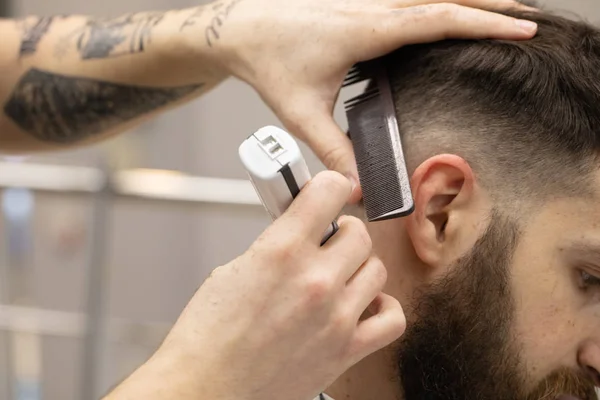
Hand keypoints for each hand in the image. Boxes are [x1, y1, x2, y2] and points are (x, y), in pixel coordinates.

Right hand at [152, 171, 404, 399]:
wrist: (206, 388)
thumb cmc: (209, 338)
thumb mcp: (232, 270)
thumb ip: (276, 245)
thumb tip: (300, 232)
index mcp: (281, 251)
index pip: (330, 190)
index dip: (329, 187)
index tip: (328, 192)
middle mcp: (314, 280)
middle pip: (358, 232)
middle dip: (340, 233)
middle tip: (325, 243)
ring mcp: (335, 317)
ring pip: (377, 268)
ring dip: (357, 267)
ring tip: (338, 276)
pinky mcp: (346, 350)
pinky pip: (393, 318)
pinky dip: (382, 307)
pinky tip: (362, 304)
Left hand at [214, 0, 537, 202]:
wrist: (242, 30)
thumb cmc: (269, 62)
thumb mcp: (302, 114)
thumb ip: (333, 151)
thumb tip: (359, 184)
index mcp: (366, 29)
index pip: (437, 21)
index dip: (482, 24)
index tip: (519, 30)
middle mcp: (372, 7)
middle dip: (491, 5)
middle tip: (528, 19)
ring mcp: (367, 1)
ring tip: (505, 9)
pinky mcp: (362, 5)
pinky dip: (441, 2)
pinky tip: (451, 11)